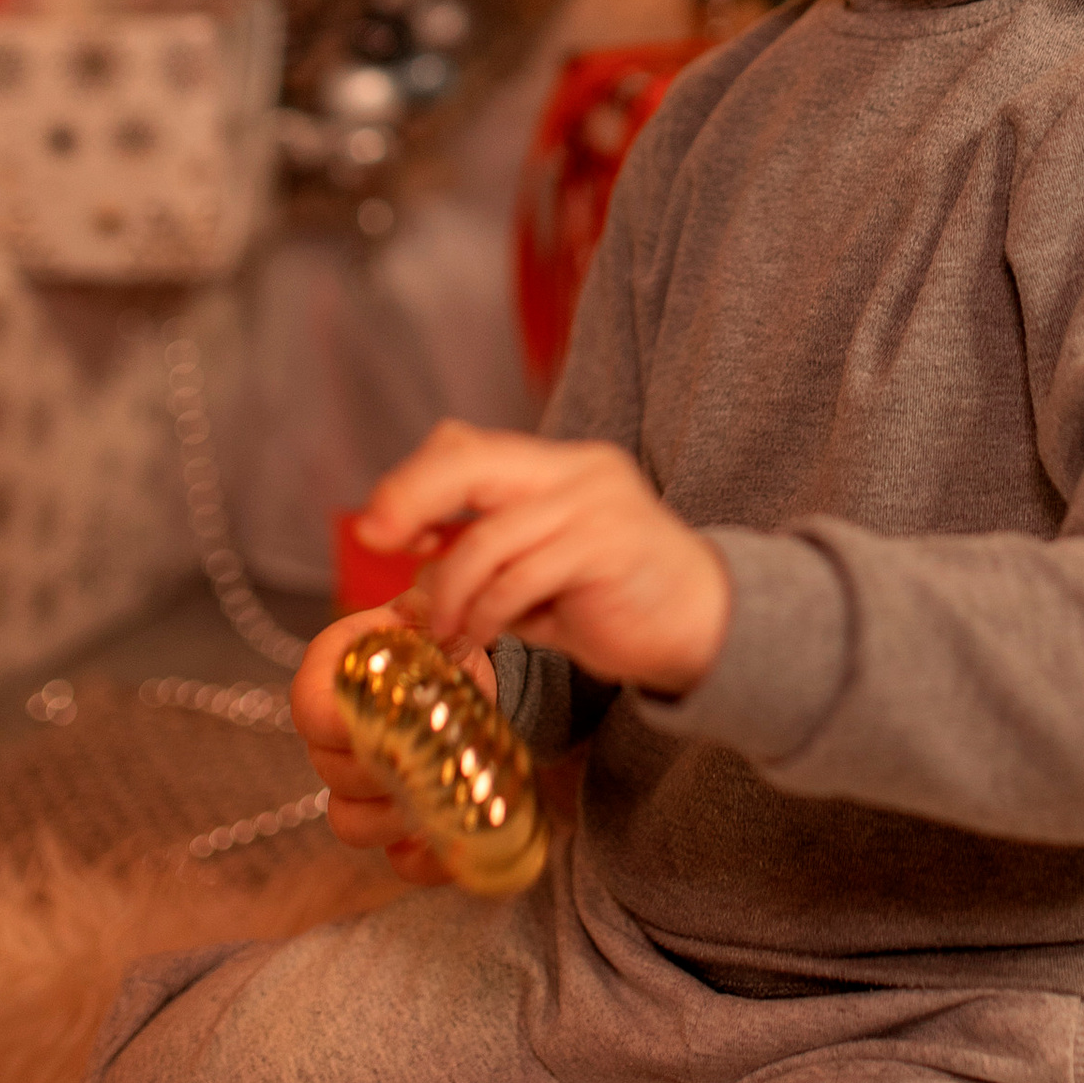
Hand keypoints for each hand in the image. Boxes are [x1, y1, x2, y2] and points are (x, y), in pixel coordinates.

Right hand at [292, 606, 500, 877]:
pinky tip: (452, 841)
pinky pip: (394, 860)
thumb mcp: (435, 620)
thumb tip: (422, 602)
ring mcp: (356, 788)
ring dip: (395, 817)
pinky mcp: (392, 829)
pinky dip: (424, 859)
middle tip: (427, 759)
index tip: (379, 724)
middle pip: (331, 771)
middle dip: (380, 770)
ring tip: (440, 797)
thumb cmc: (441, 649)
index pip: (309, 708)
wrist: (470, 686)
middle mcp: (331, 737)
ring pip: (350, 822)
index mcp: (331, 677)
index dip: (336, 723)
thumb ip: (425, 609)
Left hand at [349, 420, 732, 698]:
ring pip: (489, 536)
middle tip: (376, 541)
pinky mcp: (608, 547)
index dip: (414, 481)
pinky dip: (489, 613)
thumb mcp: (541, 573)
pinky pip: (521, 577)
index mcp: (558, 467)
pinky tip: (484, 637)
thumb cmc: (615, 604)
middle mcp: (577, 470)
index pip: (468, 445)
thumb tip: (410, 587)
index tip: (380, 532)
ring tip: (445, 632)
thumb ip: (488, 561)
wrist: (706, 628)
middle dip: (410, 497)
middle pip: (470, 461)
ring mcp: (596, 505)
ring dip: (451, 592)